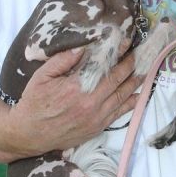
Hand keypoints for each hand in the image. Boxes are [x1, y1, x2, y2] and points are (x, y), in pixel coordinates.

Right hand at [6, 48, 142, 157]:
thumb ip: (63, 60)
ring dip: (136, 81)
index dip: (119, 53)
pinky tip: (140, 94)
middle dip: (132, 65)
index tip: (128, 42)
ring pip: (123, 96)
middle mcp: (91, 103)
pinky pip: (120, 113)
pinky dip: (131, 103)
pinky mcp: (98, 127)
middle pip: (118, 80)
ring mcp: (96, 117)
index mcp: (77, 87)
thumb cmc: (34, 103)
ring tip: (146, 69)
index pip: (105, 66)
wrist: (29, 134)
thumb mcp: (42, 76)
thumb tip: (83, 47)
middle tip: (142, 53)